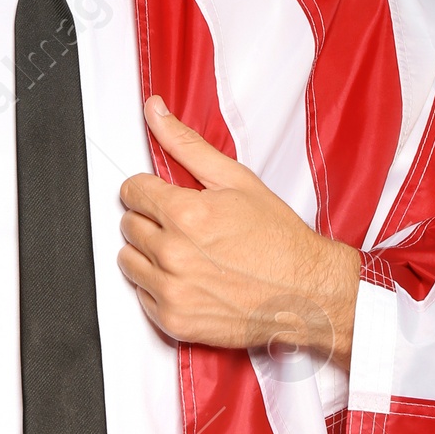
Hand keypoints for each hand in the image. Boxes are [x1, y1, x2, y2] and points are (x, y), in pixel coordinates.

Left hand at [117, 96, 360, 367]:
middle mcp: (172, 254)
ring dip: (149, 253)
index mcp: (184, 214)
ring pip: (128, 261)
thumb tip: (155, 112)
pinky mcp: (173, 320)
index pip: (131, 191)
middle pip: (128, 225)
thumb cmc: (278, 240)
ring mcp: (171, 291)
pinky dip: (159, 287)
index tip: (164, 197)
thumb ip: (186, 144)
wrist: (306, 293)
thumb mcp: (236, 180)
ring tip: (187, 252)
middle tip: (186, 226)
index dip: (149, 190)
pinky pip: (141, 295)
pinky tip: (190, 278)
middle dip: (151, 220)